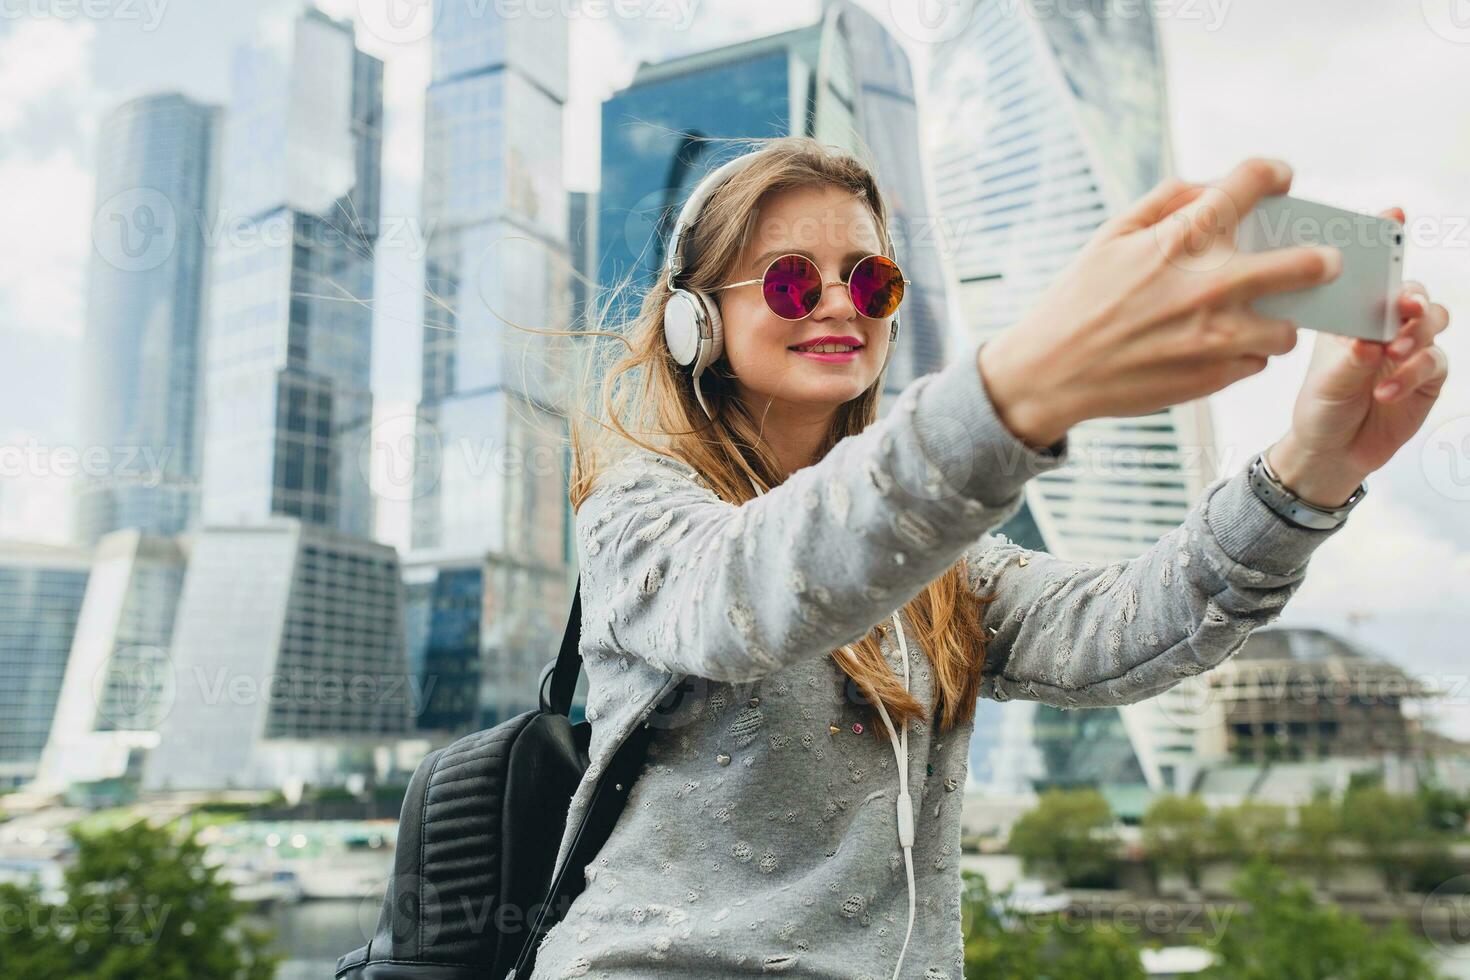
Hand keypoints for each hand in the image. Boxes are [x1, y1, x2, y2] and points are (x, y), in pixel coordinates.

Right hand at [979, 158, 1338, 447]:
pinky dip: (1245, 353)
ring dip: (1278, 319)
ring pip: (1289, 327)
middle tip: (1323, 261)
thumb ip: (1167, 201)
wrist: (1050, 373)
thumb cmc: (1077, 299)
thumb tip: (1214, 188)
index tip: (1278, 180)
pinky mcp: (1215, 376)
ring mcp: (1218, 336)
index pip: (1252, 183)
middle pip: (1306, 263)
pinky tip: (1218, 348)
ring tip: (1257, 319)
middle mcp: (1210, 286)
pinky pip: (1257, 361)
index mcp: (1181, 239)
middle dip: (1321, 258)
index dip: (1274, 173)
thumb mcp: (1110, 235)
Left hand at [1266, 207, 1452, 507]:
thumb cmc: (1320, 406)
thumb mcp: (1326, 377)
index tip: (1394, 215)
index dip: (1388, 240)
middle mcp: (1385, 325)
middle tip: (1402, 307)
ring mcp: (1411, 349)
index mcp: (1353, 314)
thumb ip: (1351, 356)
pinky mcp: (1429, 377)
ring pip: (1432, 322)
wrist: (1332, 452)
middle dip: (1411, 296)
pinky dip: (1412, 373)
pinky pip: (1435, 362)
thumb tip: (1371, 339)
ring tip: (1391, 353)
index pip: (1375, 271)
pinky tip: (1386, 390)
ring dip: (1415, 335)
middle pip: (1413, 292)